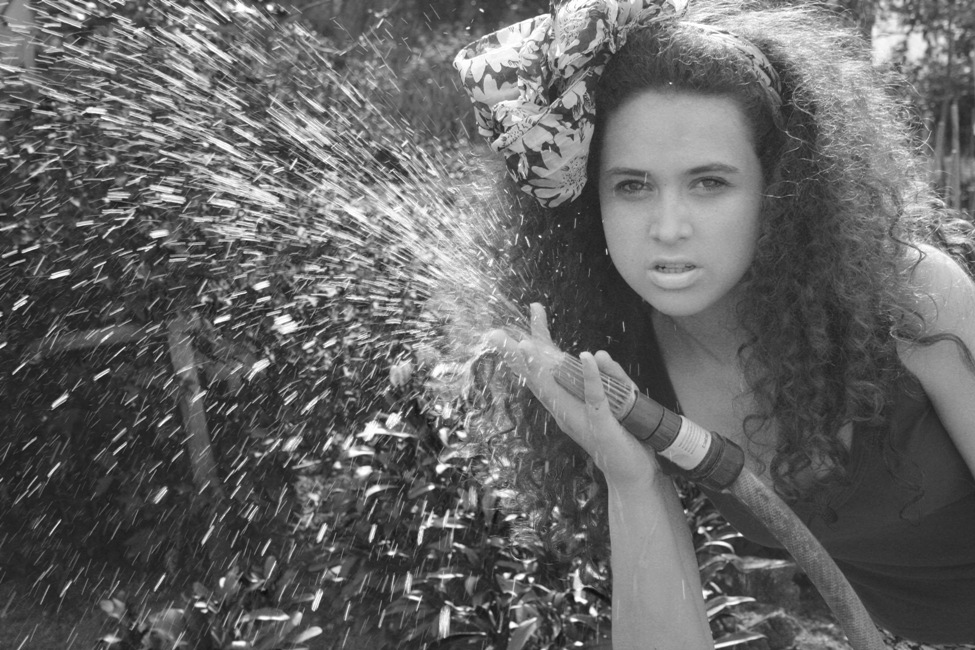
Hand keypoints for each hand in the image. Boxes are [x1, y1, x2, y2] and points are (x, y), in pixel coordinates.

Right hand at [487, 303, 660, 487]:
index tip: (533, 309)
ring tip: (524, 344)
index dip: (536, 340)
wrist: (631, 473)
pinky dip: (590, 377)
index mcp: (565, 402)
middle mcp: (564, 409)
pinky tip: (584, 357)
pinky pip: (595, 397)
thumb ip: (608, 376)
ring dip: (538, 366)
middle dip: (516, 355)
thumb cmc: (621, 437)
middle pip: (536, 377)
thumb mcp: (615, 400)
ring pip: (553, 388)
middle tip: (495, 334)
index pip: (545, 367)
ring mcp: (579, 417)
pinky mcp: (601, 424)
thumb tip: (597, 353)